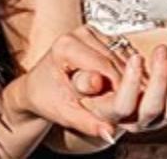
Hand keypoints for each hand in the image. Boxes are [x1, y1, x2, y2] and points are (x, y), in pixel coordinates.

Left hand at [11, 25, 129, 141]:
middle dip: (126, 86)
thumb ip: (88, 122)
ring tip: (126, 101)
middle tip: (129, 110)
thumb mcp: (65, 114)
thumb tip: (110, 133)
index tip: (129, 111)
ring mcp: (90, 32)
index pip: (105, 66)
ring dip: (130, 80)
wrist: (36, 87)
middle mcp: (79, 33)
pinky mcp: (99, 36)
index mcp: (66, 46)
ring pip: (122, 57)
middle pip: (116, 61)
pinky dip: (127, 74)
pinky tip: (123, 91)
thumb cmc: (46, 99)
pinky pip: (121, 55)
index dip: (121, 90)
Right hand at [74, 44, 166, 136]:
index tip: (135, 59)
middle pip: (152, 109)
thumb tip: (95, 80)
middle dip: (161, 79)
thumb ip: (81, 80)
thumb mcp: (68, 80)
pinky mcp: (161, 111)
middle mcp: (129, 120)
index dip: (131, 84)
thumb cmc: (71, 84)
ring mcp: (148, 118)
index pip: (123, 106)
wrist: (82, 96)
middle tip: (161, 51)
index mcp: (106, 114)